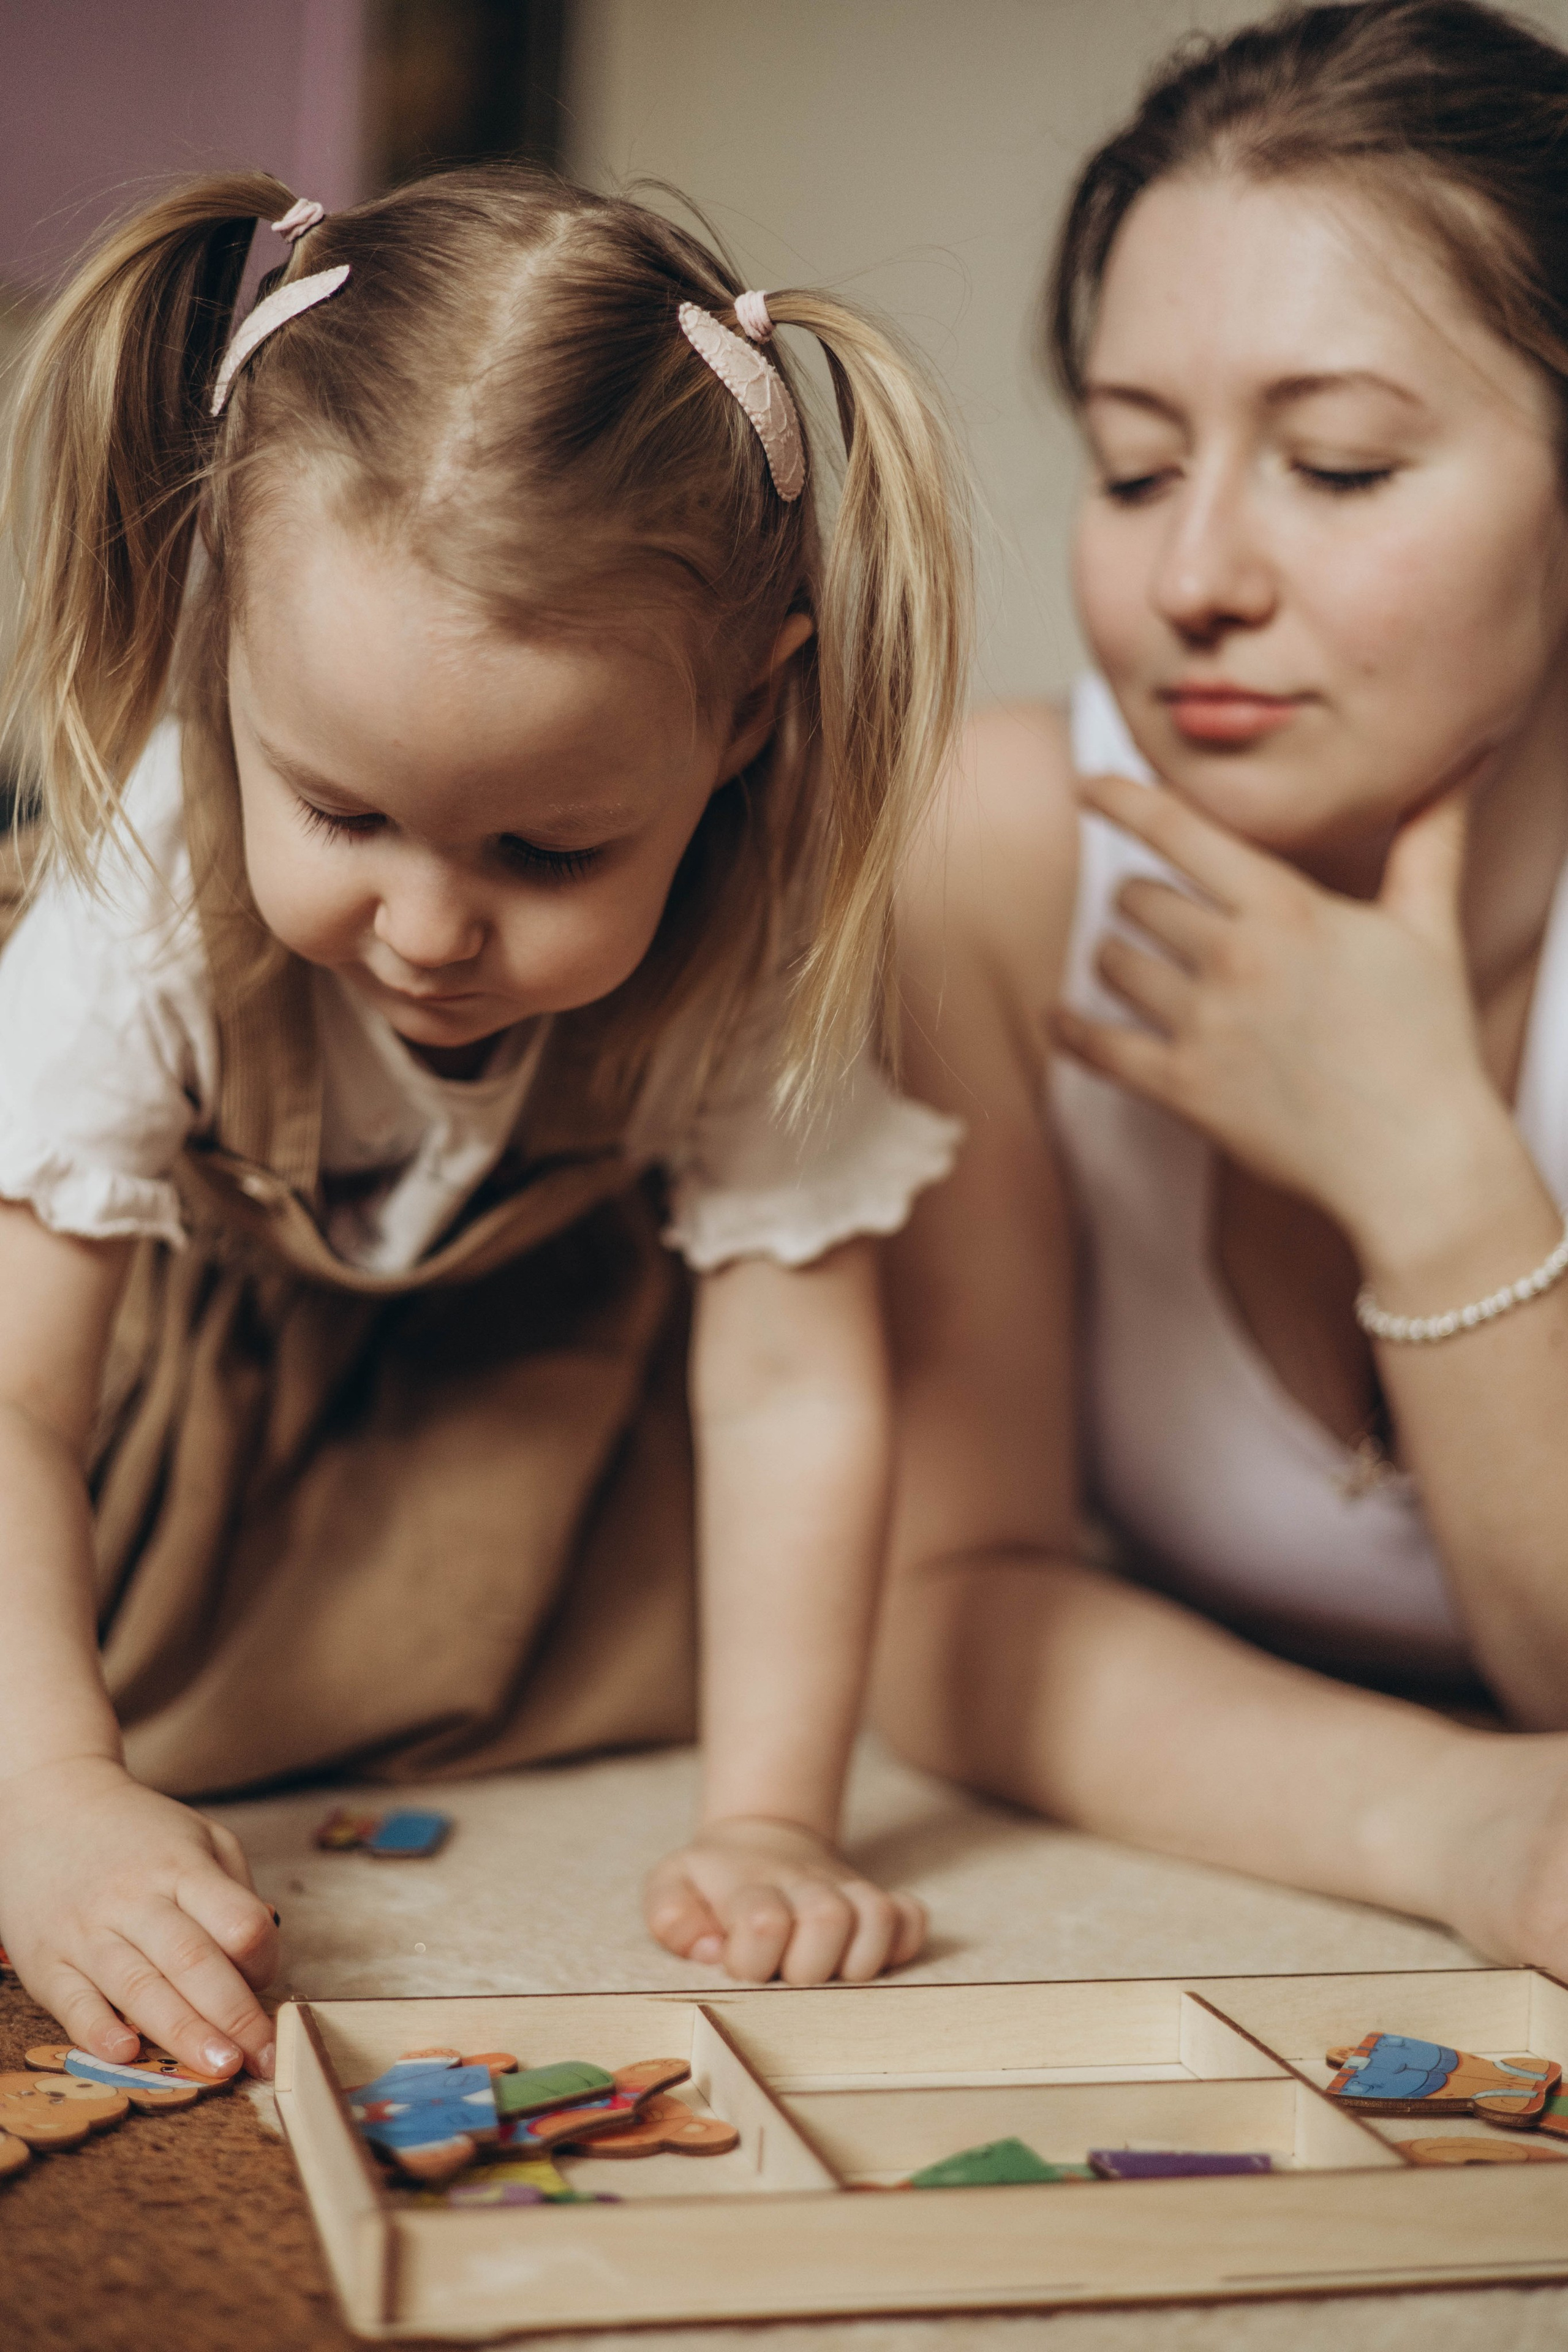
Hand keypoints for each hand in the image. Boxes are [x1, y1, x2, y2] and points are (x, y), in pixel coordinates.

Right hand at [0, 1755, 279, 2079]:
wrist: (48, 1807)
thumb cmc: (139, 1833)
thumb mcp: (201, 1837)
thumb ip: (235, 1890)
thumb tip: (264, 1952)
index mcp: (182, 1868)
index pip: (236, 1919)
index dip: (262, 1958)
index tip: (270, 1986)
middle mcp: (136, 1900)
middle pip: (193, 1962)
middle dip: (233, 2015)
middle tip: (261, 2058)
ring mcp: (87, 1931)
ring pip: (139, 1988)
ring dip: (182, 2033)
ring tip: (219, 2068)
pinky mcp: (45, 1961)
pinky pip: (73, 2002)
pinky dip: (98, 2030)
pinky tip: (126, 2053)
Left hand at [644, 1816, 926, 1983]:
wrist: (761, 1836)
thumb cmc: (712, 1880)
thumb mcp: (673, 1887)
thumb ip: (673, 1916)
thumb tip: (712, 1951)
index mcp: (751, 1885)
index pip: (764, 1922)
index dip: (751, 1958)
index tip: (738, 1964)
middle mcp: (804, 1884)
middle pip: (828, 1920)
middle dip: (807, 1967)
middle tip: (787, 1975)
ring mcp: (846, 1890)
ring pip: (876, 1917)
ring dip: (856, 1960)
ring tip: (830, 1972)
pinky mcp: (879, 1899)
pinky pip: (912, 1919)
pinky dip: (901, 1943)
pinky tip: (871, 1956)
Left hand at [1052, 771, 1512, 1264]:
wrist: (1416, 1158)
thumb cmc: (1427, 1040)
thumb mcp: (1430, 927)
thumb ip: (1429, 839)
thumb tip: (1460, 763)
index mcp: (1286, 909)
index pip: (1179, 832)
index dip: (1123, 800)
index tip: (1087, 787)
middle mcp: (1235, 959)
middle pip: (1138, 898)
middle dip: (1141, 899)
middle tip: (1157, 910)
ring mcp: (1204, 1026)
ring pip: (1113, 964)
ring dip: (1115, 958)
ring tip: (1133, 963)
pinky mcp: (1184, 1089)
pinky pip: (1097, 1046)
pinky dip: (1070, 1029)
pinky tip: (1058, 1018)